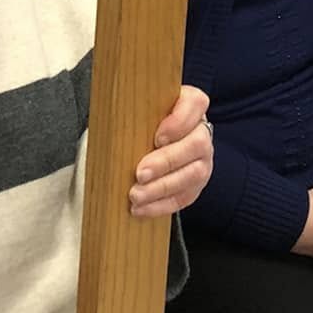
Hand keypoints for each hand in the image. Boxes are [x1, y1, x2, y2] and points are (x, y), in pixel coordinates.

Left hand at [130, 85, 212, 215]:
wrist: (142, 143)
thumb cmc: (138, 121)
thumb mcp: (136, 109)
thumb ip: (131, 109)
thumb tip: (110, 120)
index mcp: (190, 104)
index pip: (196, 103)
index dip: (179, 121)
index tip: (157, 137)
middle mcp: (202, 131)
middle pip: (196, 144)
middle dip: (166, 161)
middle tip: (140, 173)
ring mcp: (202, 159)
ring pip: (193, 174)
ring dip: (162, 188)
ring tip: (135, 195)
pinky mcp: (195, 184)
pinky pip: (184, 197)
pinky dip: (161, 205)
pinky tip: (140, 209)